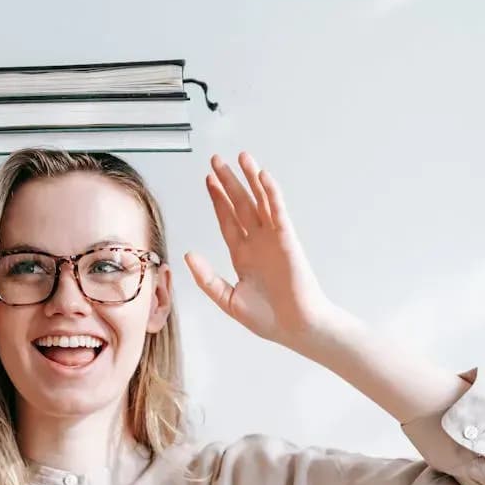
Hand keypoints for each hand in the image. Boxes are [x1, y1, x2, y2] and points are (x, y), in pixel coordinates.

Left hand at [184, 152, 338, 352]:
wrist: (296, 329)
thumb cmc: (268, 318)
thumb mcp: (228, 299)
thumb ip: (207, 278)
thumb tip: (188, 255)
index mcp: (242, 255)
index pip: (227, 220)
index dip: (217, 199)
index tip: (208, 180)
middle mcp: (257, 242)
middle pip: (240, 204)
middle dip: (228, 182)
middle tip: (216, 160)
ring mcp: (273, 239)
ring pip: (260, 201)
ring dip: (251, 179)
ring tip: (242, 156)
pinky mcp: (288, 241)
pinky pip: (278, 212)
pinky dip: (271, 194)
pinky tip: (263, 176)